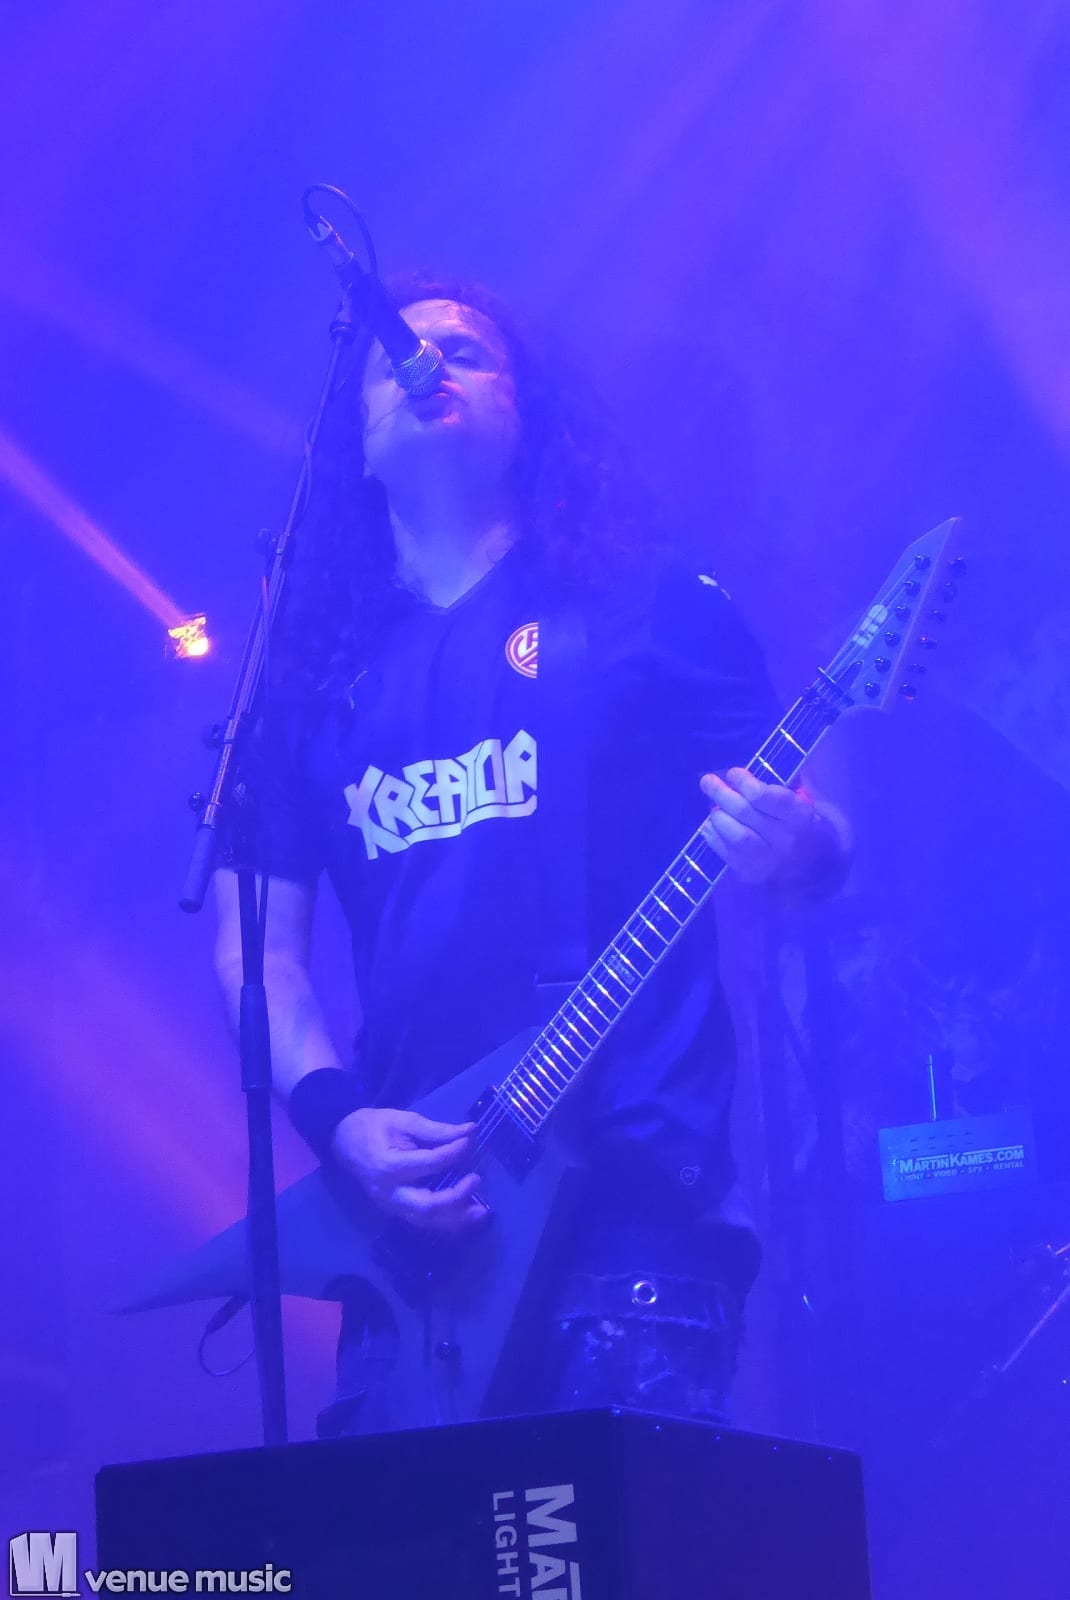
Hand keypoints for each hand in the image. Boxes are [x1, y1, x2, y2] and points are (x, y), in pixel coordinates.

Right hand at [331, 1107, 485, 1232]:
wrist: (344, 1141)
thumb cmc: (373, 1126)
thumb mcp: (403, 1120)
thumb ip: (436, 1129)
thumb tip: (469, 1131)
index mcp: (389, 1165)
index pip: (429, 1164)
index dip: (453, 1153)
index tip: (469, 1141)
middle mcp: (389, 1192)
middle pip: (427, 1206)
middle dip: (456, 1198)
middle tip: (476, 1180)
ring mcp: (390, 1205)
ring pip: (426, 1220)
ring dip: (456, 1218)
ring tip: (481, 1211)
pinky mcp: (395, 1210)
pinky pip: (422, 1221)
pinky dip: (445, 1221)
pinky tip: (464, 1214)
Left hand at [700, 767, 818, 884]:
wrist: (804, 868)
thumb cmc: (795, 826)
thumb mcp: (797, 804)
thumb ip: (771, 789)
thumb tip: (736, 777)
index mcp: (799, 816)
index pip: (765, 796)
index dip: (744, 782)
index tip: (732, 773)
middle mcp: (785, 838)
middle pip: (744, 811)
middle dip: (721, 793)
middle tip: (708, 781)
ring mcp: (768, 859)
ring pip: (735, 834)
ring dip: (718, 817)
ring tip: (714, 809)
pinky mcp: (751, 872)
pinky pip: (725, 851)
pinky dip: (713, 835)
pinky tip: (711, 826)